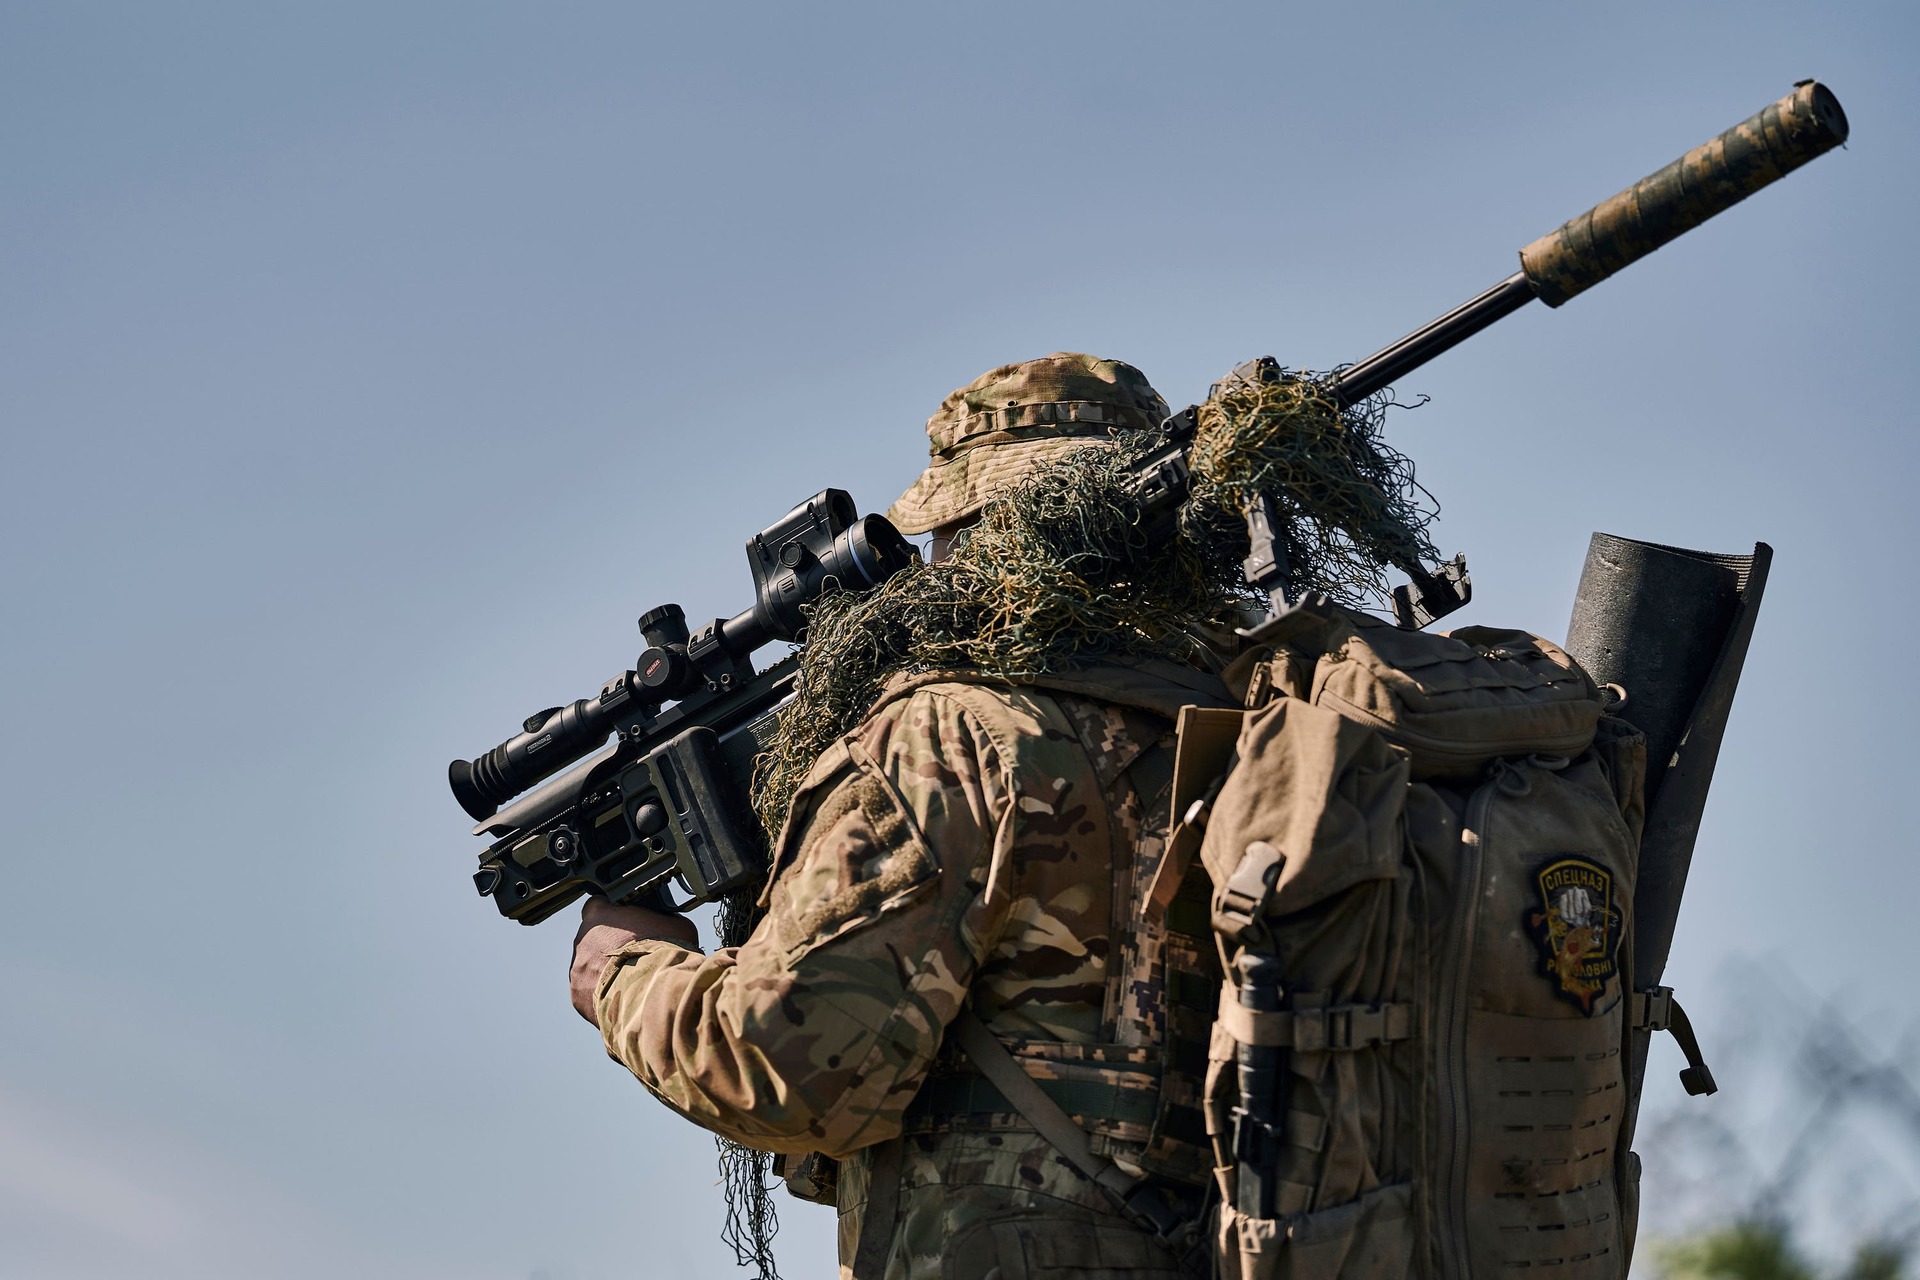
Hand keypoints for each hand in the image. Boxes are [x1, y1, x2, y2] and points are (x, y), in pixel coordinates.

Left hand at [569, 897, 699, 1025]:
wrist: (653, 994)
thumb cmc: (663, 954)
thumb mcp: (675, 924)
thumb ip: (660, 920)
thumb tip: (663, 923)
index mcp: (600, 914)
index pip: (599, 905)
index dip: (614, 914)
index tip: (627, 924)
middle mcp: (582, 938)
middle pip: (593, 938)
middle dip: (610, 946)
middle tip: (633, 956)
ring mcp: (577, 968)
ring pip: (589, 966)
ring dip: (605, 971)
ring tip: (630, 980)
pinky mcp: (578, 994)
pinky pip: (589, 992)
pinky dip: (603, 994)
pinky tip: (622, 996)